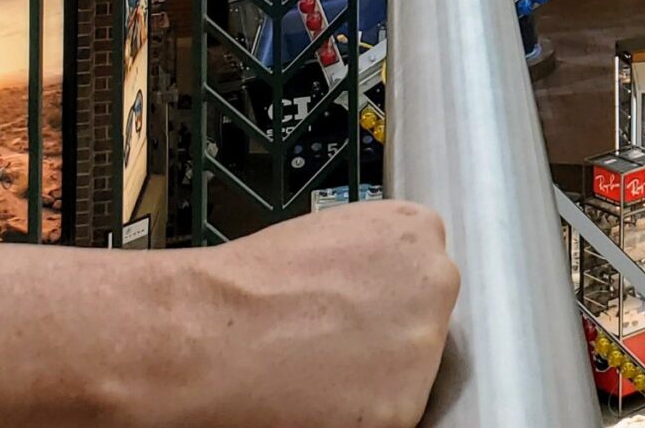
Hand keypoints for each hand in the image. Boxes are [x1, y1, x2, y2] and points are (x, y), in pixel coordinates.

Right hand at [172, 201, 459, 427]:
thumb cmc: (250, 287)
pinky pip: (388, 416)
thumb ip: (375, 261)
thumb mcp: (332, 236)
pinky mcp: (403, 408)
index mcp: (420, 234)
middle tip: (331, 347)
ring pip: (409, 374)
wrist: (208, 335)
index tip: (357, 315)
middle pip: (420, 323)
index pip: (422, 278)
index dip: (383, 302)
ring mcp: (424, 347)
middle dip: (385, 338)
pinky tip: (319, 398)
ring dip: (374, 379)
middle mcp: (436, 284)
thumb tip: (377, 288)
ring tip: (317, 371)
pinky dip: (357, 417)